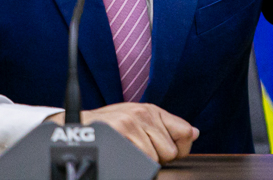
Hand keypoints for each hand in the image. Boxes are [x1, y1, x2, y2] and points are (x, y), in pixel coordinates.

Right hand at [48, 103, 198, 162]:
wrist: (77, 125)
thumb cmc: (110, 128)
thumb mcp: (139, 122)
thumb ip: (167, 127)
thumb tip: (194, 133)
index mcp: (152, 110)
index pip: (185, 132)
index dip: (178, 149)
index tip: (163, 150)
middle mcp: (145, 113)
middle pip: (171, 151)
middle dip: (157, 156)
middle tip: (136, 149)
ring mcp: (134, 121)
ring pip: (157, 158)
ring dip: (143, 160)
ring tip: (126, 150)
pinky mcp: (123, 130)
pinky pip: (143, 160)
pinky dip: (134, 163)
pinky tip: (122, 153)